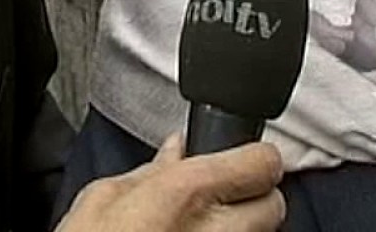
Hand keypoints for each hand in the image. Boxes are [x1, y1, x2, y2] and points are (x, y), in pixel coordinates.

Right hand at [56, 135, 285, 231]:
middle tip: (224, 193)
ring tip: (200, 226)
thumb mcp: (101, 199)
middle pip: (273, 205)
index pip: (262, 163)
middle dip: (254, 196)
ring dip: (239, 228)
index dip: (255, 156)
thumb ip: (149, 170)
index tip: (244, 157)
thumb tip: (174, 150)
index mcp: (187, 195)